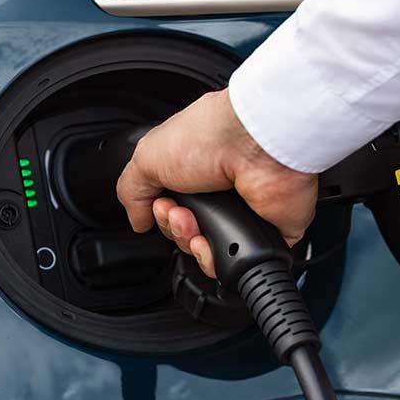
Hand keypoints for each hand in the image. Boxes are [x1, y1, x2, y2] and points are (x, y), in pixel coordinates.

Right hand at [116, 88, 317, 277]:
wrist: (254, 144)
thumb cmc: (209, 135)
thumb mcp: (148, 156)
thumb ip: (133, 191)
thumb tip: (138, 220)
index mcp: (193, 169)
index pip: (168, 207)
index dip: (158, 214)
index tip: (159, 204)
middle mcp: (219, 190)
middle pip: (185, 232)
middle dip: (174, 229)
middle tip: (178, 213)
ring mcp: (243, 212)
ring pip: (206, 251)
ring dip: (190, 244)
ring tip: (194, 224)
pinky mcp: (266, 232)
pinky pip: (236, 263)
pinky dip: (215, 261)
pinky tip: (209, 244)